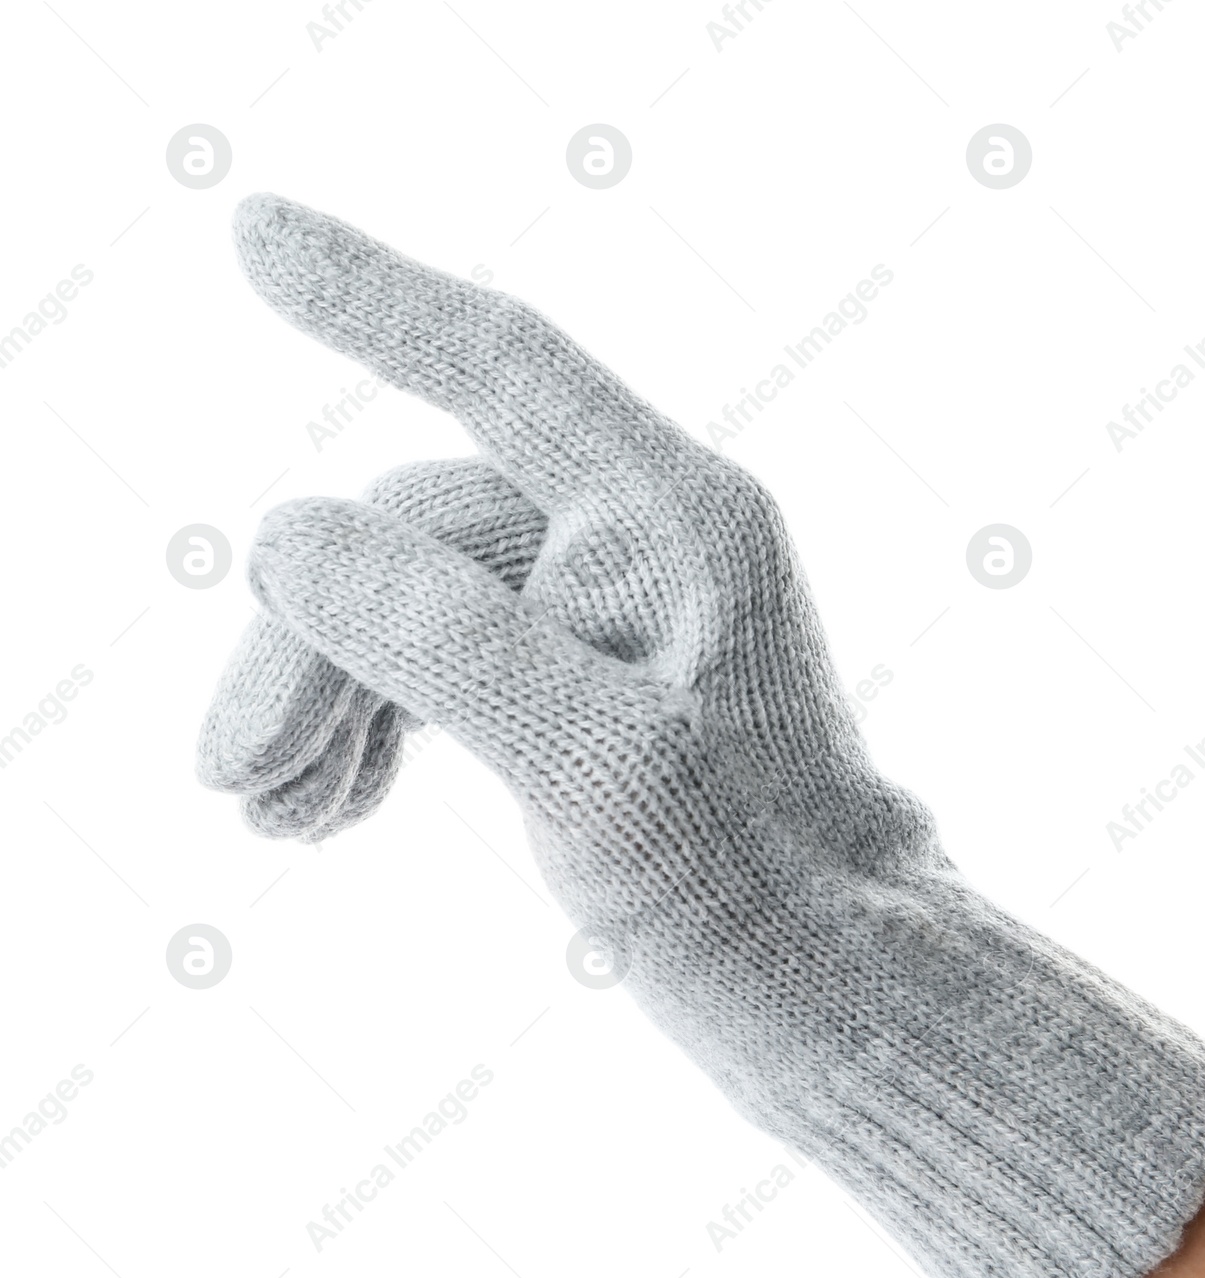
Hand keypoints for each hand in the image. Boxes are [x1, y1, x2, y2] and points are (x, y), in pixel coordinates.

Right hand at [214, 194, 1204, 1277]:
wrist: (846, 994)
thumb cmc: (761, 894)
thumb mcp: (601, 771)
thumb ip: (449, 646)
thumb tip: (287, 536)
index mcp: (677, 520)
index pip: (501, 363)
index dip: (371, 293)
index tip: (252, 230)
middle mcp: (651, 549)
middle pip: (424, 530)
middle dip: (311, 637)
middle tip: (231, 776)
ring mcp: (622, 626)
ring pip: (423, 605)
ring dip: (329, 694)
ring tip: (270, 816)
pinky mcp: (600, 701)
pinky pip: (453, 670)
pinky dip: (377, 727)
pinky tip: (325, 813)